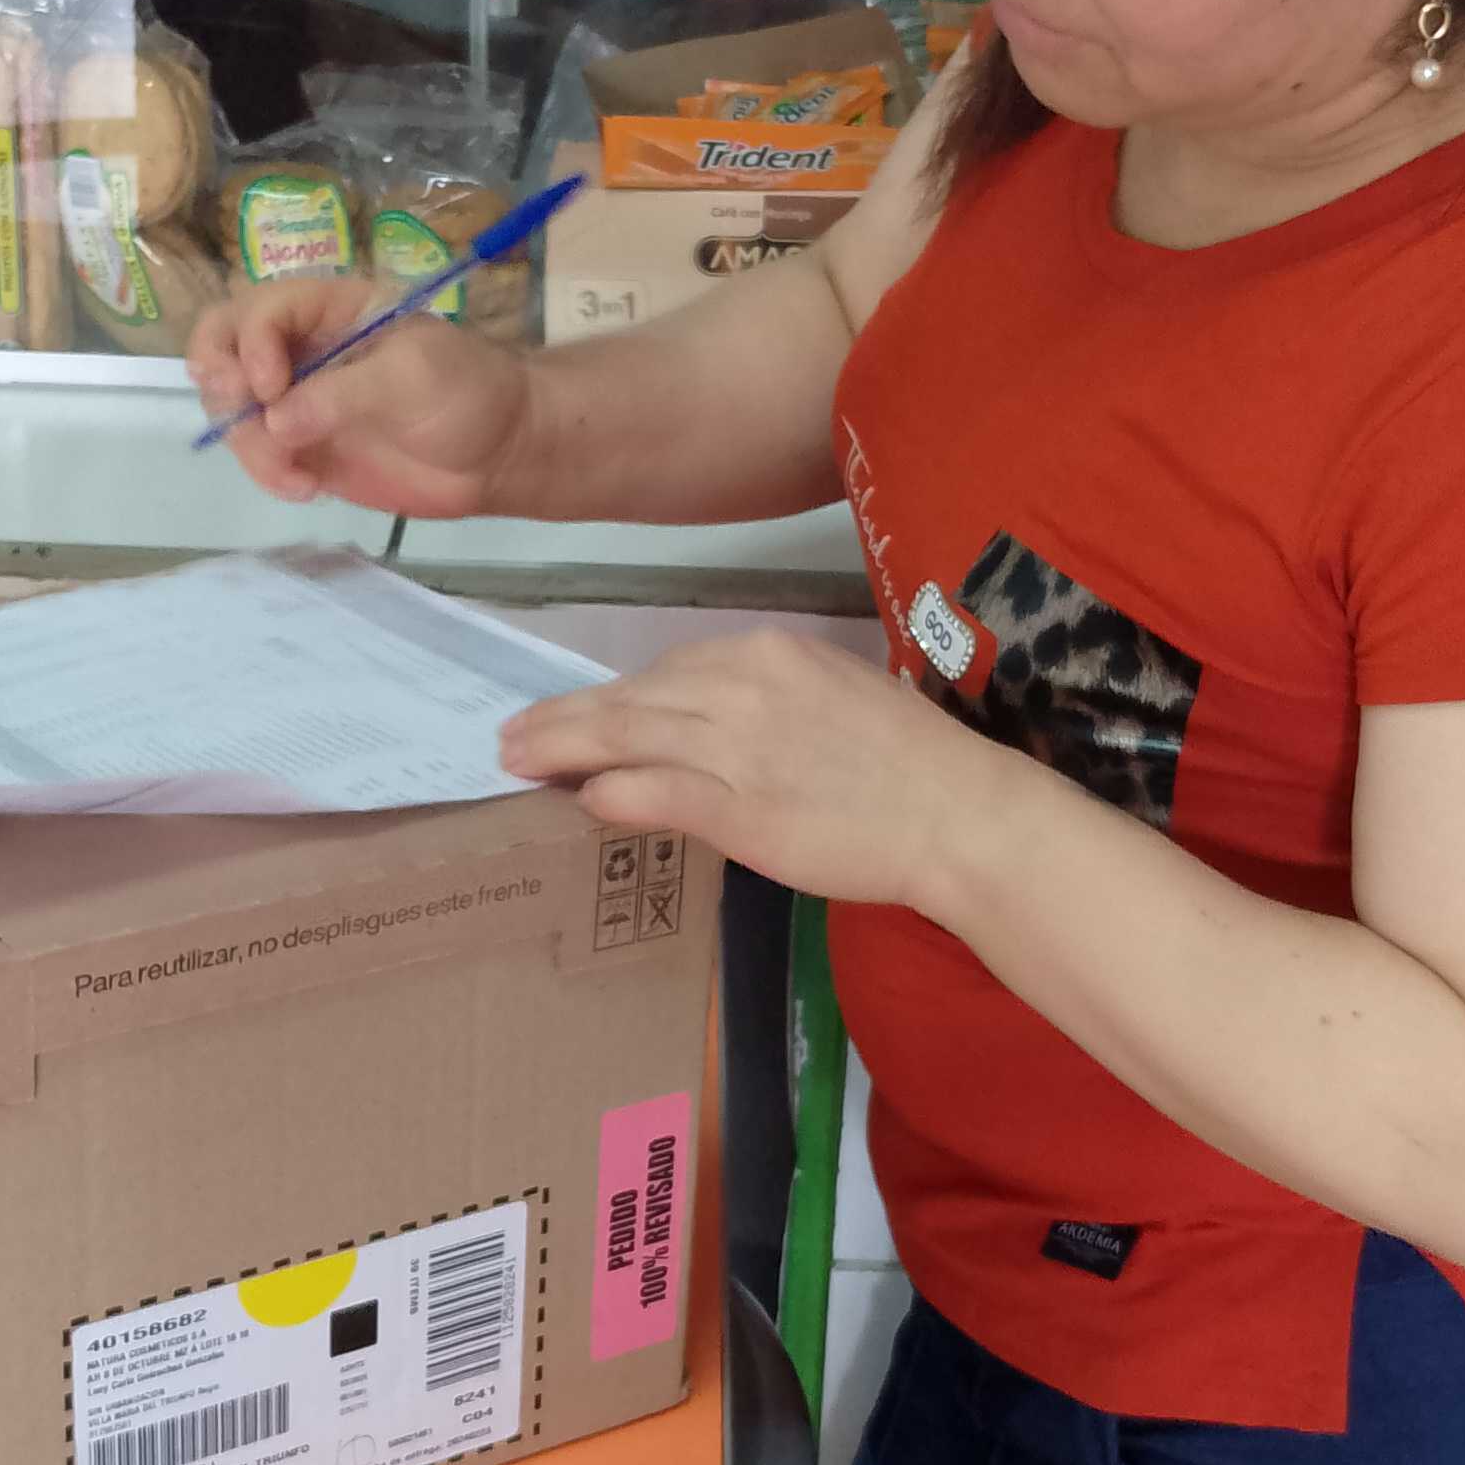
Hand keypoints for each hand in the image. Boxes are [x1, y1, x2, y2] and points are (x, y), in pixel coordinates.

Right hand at [186, 273, 535, 515]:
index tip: (273, 389)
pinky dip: (267, 473)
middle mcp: (302, 347)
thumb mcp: (412, 376)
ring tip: (296, 476)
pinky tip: (307, 489)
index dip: (251, 344)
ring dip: (247, 443)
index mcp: (329, 308)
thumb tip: (275, 422)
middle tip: (248, 421)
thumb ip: (342, 394)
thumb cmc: (468, 392)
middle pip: (222, 347)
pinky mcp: (303, 447)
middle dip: (222, 384)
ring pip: (231, 408)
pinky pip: (257, 454)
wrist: (500, 453)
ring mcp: (298, 398)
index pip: (260, 309)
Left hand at [499, 628, 993, 905]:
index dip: (610, 696)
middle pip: (630, 697)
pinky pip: (655, 792)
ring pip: (626, 736)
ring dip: (561, 750)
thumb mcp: (830, 696)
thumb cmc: (903, 761)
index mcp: (767, 653)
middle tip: (509, 736)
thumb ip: (761, 700)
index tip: (573, 714)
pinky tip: (583, 802)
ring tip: (517, 763)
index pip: (666, 670)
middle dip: (562, 719)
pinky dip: (611, 793)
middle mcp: (743, 687)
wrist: (955, 812)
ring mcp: (738, 747)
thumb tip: (695, 720)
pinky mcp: (741, 807)